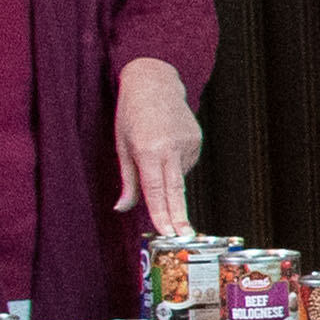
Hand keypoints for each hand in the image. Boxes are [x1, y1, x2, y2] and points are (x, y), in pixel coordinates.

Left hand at [111, 57, 201, 234]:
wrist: (154, 82)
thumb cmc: (131, 113)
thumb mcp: (121, 145)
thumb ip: (127, 180)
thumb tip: (123, 208)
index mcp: (148, 149)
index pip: (155, 190)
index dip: (162, 214)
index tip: (168, 233)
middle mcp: (171, 148)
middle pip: (176, 191)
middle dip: (179, 217)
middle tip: (185, 238)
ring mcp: (188, 144)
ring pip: (178, 175)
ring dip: (168, 175)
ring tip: (156, 150)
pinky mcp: (197, 141)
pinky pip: (185, 163)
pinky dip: (175, 162)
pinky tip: (167, 144)